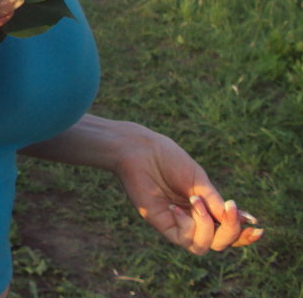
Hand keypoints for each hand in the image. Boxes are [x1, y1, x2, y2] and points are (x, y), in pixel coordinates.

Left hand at [114, 126, 262, 253]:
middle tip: (230, 210)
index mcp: (205, 207)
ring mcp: (178, 223)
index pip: (227, 230)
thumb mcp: (199, 181)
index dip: (243, 235)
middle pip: (220, 243)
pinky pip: (183, 239)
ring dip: (208, 227)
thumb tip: (242, 220)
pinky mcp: (162, 225)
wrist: (141, 151)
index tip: (258, 229)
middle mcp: (193, 219)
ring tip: (197, 201)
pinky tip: (177, 206)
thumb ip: (216, 202)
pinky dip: (188, 225)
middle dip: (231, 232)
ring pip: (203, 247)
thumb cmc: (168, 159)